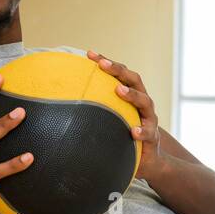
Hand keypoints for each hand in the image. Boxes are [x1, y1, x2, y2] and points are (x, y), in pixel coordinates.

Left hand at [86, 49, 163, 181]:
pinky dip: (142, 131)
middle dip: (118, 70)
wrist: (148, 159)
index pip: (120, 73)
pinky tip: (133, 132)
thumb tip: (62, 102)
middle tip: (103, 64)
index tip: (90, 54)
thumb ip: (96, 110)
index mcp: (132, 95)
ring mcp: (150, 119)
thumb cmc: (123, 135)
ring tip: (118, 90)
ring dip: (132, 95)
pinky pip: (148, 133)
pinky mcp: (152, 137)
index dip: (107, 62)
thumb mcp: (111, 120)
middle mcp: (142, 103)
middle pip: (134, 80)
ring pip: (145, 102)